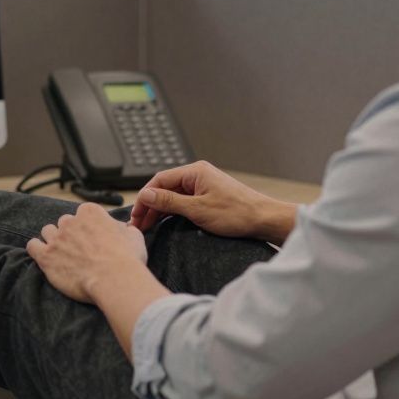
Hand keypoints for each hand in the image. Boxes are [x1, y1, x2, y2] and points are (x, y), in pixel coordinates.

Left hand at [27, 202, 148, 302]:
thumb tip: (121, 228)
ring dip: (53, 239)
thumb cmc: (127, 259)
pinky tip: (43, 255)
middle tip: (79, 249)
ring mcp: (57, 238)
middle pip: (65, 222)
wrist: (115, 280)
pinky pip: (32, 246)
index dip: (88, 226)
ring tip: (62, 252)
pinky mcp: (46, 257)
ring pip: (48, 231)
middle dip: (71, 233)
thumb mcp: (134, 236)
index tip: (93, 238)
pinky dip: (36, 248)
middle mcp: (71, 222)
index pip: (84, 213)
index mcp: (91, 213)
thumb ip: (123, 228)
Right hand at [129, 161, 296, 242]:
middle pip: (165, 187)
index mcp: (195, 171)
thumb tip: (146, 194)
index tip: (135, 214)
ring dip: (160, 210)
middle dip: (150, 206)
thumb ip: (169, 201)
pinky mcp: (208, 196)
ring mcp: (204, 185)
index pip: (159, 179)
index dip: (144, 197)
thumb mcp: (197, 209)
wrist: (263, 219)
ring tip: (148, 226)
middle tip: (138, 225)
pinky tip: (164, 222)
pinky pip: (184, 200)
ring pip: (173, 195)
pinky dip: (172, 211)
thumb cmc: (236, 213)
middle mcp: (198, 174)